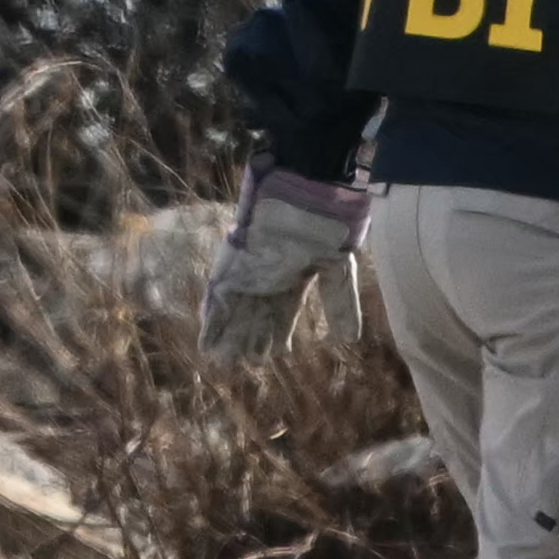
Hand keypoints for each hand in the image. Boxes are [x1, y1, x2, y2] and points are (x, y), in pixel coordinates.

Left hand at [198, 159, 367, 362]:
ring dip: (229, 336)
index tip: (278, 355)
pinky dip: (213, 321)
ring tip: (221, 362)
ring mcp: (248, 273)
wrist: (305, 194)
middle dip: (251, 340)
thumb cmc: (326, 225)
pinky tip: (207, 340)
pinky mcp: (232, 268)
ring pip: (236, 312)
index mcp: (294, 277)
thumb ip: (340, 304)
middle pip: (257, 317)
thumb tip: (351, 340)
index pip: (285, 312)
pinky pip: (218, 299)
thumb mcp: (339, 270)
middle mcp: (268, 277)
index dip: (280, 334)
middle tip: (246, 364)